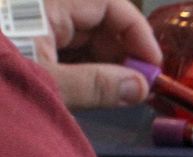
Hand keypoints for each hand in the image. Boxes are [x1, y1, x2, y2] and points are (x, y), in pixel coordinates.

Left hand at [37, 0, 161, 109]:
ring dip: (104, 66)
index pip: (106, 3)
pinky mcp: (25, 45)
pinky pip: (62, 52)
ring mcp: (30, 27)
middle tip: (138, 88)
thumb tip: (141, 88)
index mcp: (44, 4)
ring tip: (118, 95)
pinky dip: (81, 71)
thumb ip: (94, 85)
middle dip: (122, 54)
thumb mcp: (46, 83)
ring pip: (82, 40)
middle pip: (97, 23)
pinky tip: (90, 92)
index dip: (137, 31)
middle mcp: (39, 8)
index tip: (153, 66)